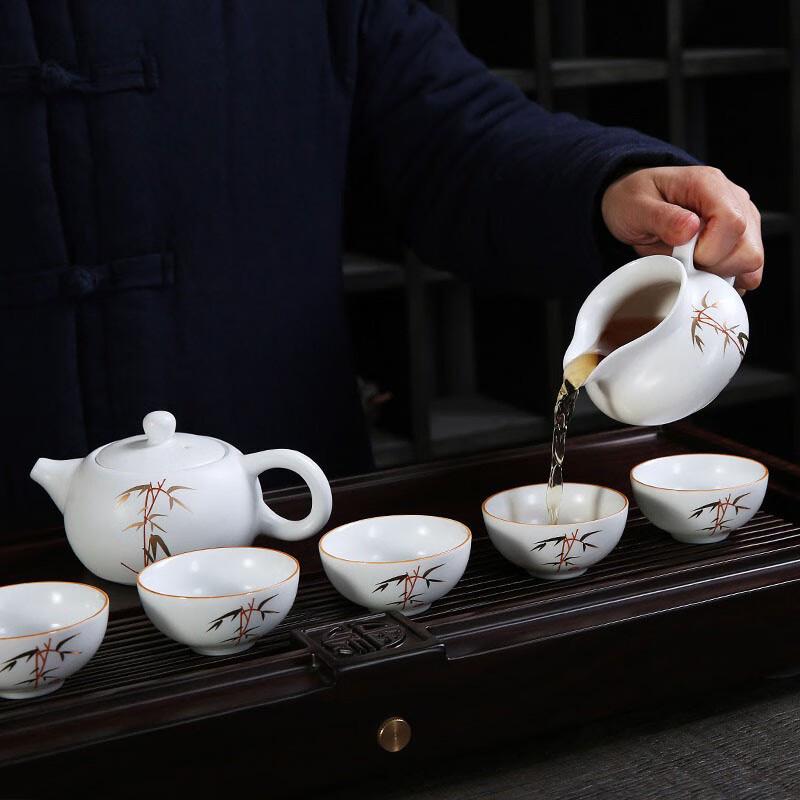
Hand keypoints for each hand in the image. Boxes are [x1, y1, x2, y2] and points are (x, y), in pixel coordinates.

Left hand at [601, 165, 762, 290]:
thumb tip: (690, 229)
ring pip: (752, 262)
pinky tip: (701, 271)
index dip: (709, 250)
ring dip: (719, 274)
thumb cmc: (634, 200)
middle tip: (683, 261)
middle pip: (748, 249)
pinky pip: (748, 270)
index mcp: (709, 185)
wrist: (636, 201)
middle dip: (713, 268)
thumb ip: (661, 218)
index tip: (683, 255)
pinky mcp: (741, 239)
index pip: (732, 223)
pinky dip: (725, 279)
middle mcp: (734, 200)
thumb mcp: (635, 206)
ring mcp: (743, 219)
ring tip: (690, 263)